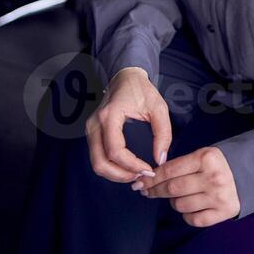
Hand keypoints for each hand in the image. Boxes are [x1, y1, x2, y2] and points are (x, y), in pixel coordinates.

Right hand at [85, 68, 171, 183]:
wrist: (125, 77)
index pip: (115, 151)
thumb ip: (163, 133)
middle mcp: (95, 124)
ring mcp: (90, 129)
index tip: (149, 170)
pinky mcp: (92, 133)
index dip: (132, 165)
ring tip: (136, 173)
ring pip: (96, 164)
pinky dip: (111, 168)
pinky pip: (98, 157)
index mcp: (110, 115)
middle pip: (100, 163)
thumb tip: (160, 159)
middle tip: (142, 176)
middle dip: (121, 176)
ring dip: (115, 174)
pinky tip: (127, 167)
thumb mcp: (159, 107)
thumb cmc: (142, 90)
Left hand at [132, 146, 240, 225]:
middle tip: (146, 191)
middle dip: (155, 191)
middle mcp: (213, 177)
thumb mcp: (200, 156)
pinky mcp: (223, 213)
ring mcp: (218, 197)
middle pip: (172, 188)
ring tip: (178, 195)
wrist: (247, 176)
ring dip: (173, 201)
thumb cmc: (215, 166)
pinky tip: (190, 206)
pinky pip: (192, 219)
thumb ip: (178, 165)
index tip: (140, 182)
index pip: (170, 170)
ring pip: (179, 205)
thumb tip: (148, 177)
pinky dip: (187, 214)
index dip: (151, 178)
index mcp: (207, 158)